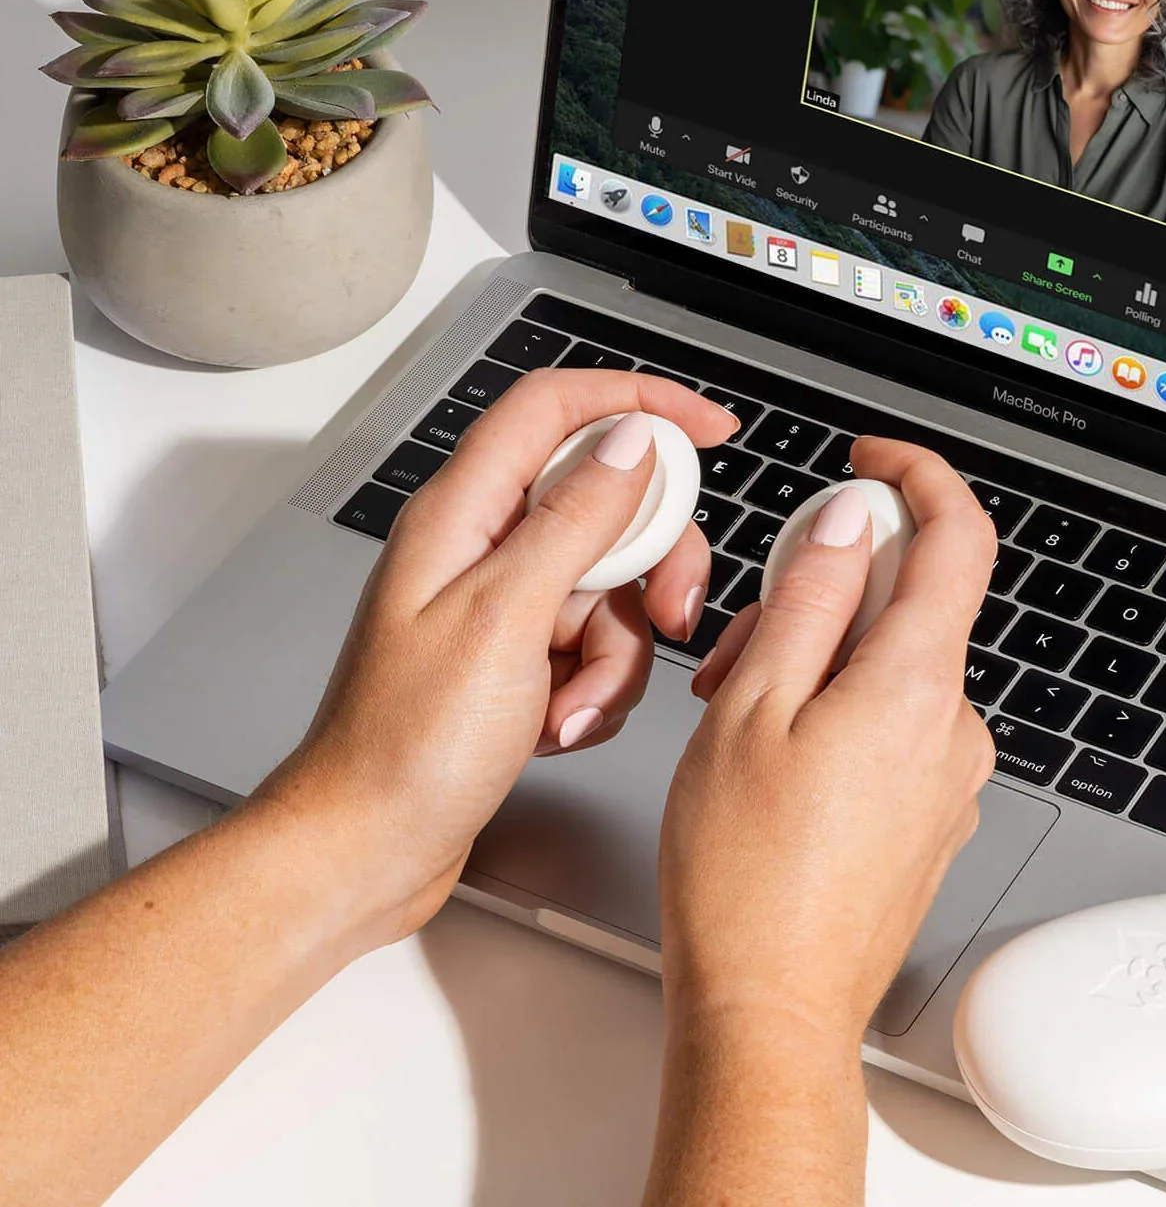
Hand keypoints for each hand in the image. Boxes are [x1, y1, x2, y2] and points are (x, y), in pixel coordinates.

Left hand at [254, 368, 739, 951]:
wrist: (371, 847)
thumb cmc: (405, 746)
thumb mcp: (504, 619)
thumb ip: (575, 519)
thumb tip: (632, 443)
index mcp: (462, 513)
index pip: (556, 407)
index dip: (638, 402)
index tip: (710, 426)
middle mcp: (483, 546)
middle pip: (605, 502)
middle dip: (653, 560)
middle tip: (672, 611)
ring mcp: (503, 603)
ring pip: (612, 585)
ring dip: (618, 653)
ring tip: (576, 705)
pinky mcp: (520, 656)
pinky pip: (598, 643)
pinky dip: (598, 686)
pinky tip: (560, 725)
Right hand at [659, 439, 997, 1045]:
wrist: (771, 1011)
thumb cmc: (747, 877)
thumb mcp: (753, 708)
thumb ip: (812, 598)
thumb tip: (850, 520)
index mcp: (918, 688)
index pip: (959, 538)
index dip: (919, 477)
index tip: (872, 461)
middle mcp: (955, 729)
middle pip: (909, 602)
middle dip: (826, 590)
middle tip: (742, 636)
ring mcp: (949, 776)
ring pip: (893, 664)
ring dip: (820, 656)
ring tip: (737, 709)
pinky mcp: (930, 813)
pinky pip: (895, 721)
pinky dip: (838, 705)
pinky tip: (773, 749)